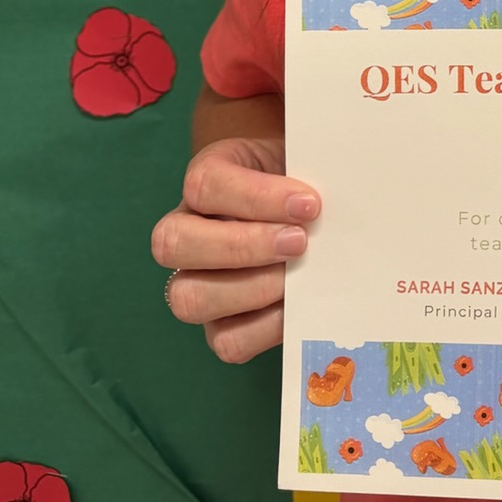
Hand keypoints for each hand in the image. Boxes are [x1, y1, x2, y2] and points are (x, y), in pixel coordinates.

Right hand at [151, 136, 320, 364]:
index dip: (256, 197)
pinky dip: (265, 329)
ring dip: (251, 291)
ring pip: (187, 298)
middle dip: (242, 246)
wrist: (315, 216)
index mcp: (207, 181)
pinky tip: (298, 307)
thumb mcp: (303, 160)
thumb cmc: (305, 183)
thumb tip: (327, 183)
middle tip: (300, 242)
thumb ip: (307, 164)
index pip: (206, 184)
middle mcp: (187, 231)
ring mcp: (196, 283)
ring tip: (299, 278)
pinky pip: (225, 341)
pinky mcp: (220, 326)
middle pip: (174, 242)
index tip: (310, 204)